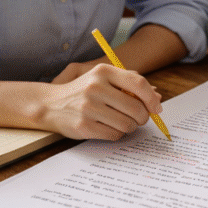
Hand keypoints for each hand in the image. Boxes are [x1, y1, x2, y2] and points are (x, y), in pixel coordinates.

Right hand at [39, 63, 160, 140]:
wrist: (50, 105)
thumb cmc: (83, 92)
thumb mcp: (102, 79)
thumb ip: (128, 83)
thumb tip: (157, 98)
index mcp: (103, 72)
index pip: (138, 83)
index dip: (151, 98)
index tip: (156, 108)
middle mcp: (95, 87)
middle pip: (136, 108)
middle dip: (142, 117)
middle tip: (138, 119)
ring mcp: (88, 107)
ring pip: (127, 124)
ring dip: (129, 127)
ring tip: (120, 123)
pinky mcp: (84, 126)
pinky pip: (114, 135)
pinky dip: (116, 134)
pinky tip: (107, 128)